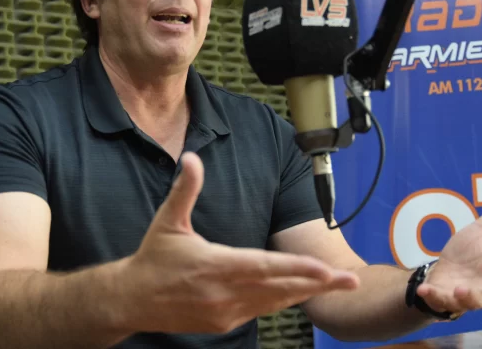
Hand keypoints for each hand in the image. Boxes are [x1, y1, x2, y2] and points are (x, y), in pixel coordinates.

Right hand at [122, 152, 358, 334]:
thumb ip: (185, 189)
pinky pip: (261, 310)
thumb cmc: (153, 258)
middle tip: (349, 282)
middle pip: (279, 288)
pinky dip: (283, 302)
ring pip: (274, 302)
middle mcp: (224, 293)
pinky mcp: (223, 322)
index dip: (297, 269)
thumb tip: (192, 158)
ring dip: (305, 293)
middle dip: (317, 284)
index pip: (264, 267)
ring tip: (334, 286)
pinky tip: (299, 294)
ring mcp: (226, 312)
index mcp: (215, 265)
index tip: (324, 268)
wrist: (132, 300)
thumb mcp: (168, 221)